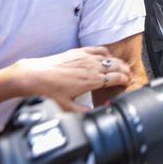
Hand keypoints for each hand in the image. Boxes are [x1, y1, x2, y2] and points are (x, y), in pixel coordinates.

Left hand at [1, 47, 131, 109]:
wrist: (33, 76)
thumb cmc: (48, 92)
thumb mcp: (67, 107)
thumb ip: (84, 112)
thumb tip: (95, 114)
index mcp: (92, 81)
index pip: (116, 78)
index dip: (125, 80)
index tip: (128, 83)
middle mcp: (91, 67)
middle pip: (116, 66)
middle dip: (125, 70)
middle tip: (129, 75)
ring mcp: (85, 57)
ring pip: (109, 57)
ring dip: (117, 62)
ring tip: (122, 66)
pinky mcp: (77, 51)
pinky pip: (98, 49)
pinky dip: (105, 52)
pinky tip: (107, 55)